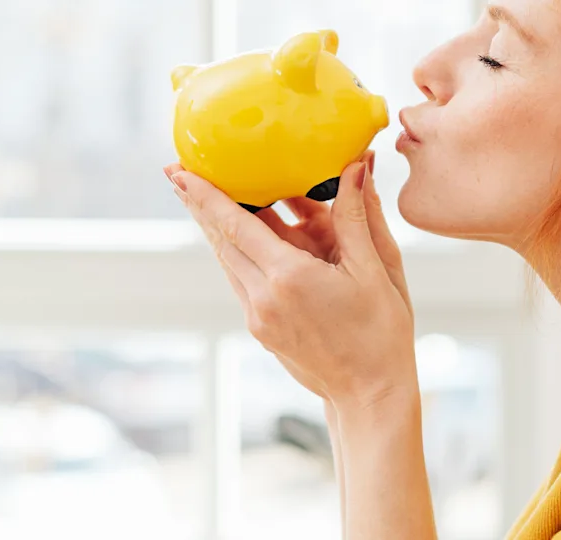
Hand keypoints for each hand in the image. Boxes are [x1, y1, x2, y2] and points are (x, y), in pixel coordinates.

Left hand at [167, 152, 416, 408]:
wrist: (371, 393)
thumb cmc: (382, 332)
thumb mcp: (377, 269)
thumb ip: (357, 216)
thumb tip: (356, 166)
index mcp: (290, 277)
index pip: (235, 224)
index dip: (205, 195)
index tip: (180, 171)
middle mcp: (264, 297)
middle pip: (220, 240)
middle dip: (200, 205)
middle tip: (178, 172)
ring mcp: (258, 316)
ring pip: (228, 261)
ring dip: (216, 229)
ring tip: (203, 198)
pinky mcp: (260, 329)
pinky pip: (241, 280)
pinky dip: (237, 253)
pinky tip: (242, 239)